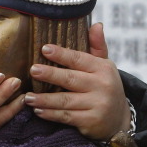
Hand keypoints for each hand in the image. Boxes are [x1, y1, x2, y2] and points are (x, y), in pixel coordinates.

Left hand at [24, 23, 130, 139]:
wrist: (119, 119)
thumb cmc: (104, 87)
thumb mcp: (104, 66)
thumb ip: (97, 46)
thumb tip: (96, 24)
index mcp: (103, 68)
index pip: (79, 59)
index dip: (61, 54)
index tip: (44, 49)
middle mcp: (102, 86)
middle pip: (70, 79)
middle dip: (50, 75)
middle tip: (32, 71)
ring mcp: (97, 104)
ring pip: (65, 101)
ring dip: (44, 99)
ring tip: (28, 97)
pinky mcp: (91, 121)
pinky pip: (66, 116)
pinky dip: (50, 114)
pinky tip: (38, 110)